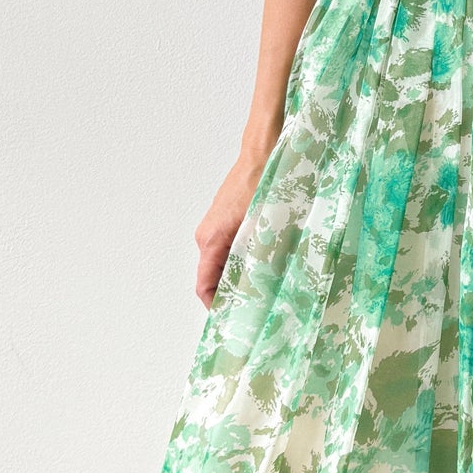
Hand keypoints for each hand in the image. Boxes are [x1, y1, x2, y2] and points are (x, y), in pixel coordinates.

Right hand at [194, 147, 272, 307]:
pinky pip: (231, 249)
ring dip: (242, 275)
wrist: (263, 151)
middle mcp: (207, 236)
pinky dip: (246, 259)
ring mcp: (216, 227)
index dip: (218, 307)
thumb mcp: (263, 227)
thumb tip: (262, 288)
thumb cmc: (262, 183)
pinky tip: (268, 263)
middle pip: (215, 277)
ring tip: (267, 288)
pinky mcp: (227, 220)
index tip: (236, 320)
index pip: (204, 286)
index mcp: (210, 240)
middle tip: (259, 307)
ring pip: (225, 263)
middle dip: (234, 293)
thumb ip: (258, 258)